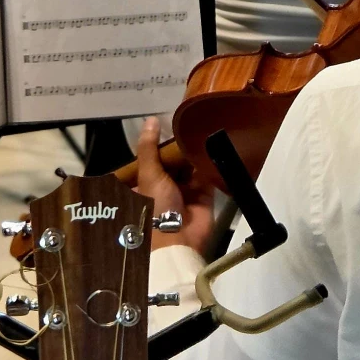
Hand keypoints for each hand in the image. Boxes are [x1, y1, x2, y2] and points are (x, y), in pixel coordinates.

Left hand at [136, 117, 214, 257]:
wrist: (178, 240)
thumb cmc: (155, 207)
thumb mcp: (149, 175)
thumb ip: (149, 148)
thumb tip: (151, 119)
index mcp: (146, 186)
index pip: (151, 163)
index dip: (158, 147)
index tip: (166, 125)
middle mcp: (165, 189)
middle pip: (172, 164)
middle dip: (178, 149)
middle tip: (187, 123)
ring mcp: (185, 193)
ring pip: (190, 168)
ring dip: (194, 154)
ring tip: (202, 127)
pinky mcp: (204, 197)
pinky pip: (207, 176)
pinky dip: (210, 163)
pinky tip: (213, 143)